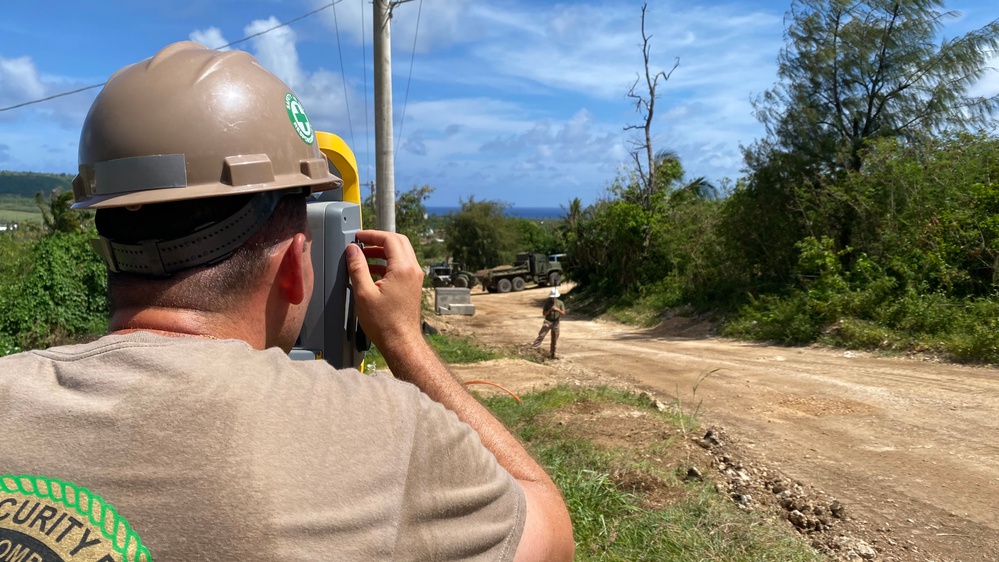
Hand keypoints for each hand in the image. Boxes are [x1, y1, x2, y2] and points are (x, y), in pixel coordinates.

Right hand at [344, 230, 424, 353]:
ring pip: (401, 254)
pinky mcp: (413, 286)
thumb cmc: (384, 322)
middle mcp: (413, 270)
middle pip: (399, 242)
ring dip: (383, 252)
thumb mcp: (364, 293)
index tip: (358, 236)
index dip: (372, 234)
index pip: (389, 239)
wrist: (401, 342)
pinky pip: (401, 266)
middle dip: (379, 240)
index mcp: (403, 268)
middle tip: (362, 243)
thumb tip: (352, 250)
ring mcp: (415, 278)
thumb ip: (358, 267)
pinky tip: (372, 271)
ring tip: (363, 257)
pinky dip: (387, 263)